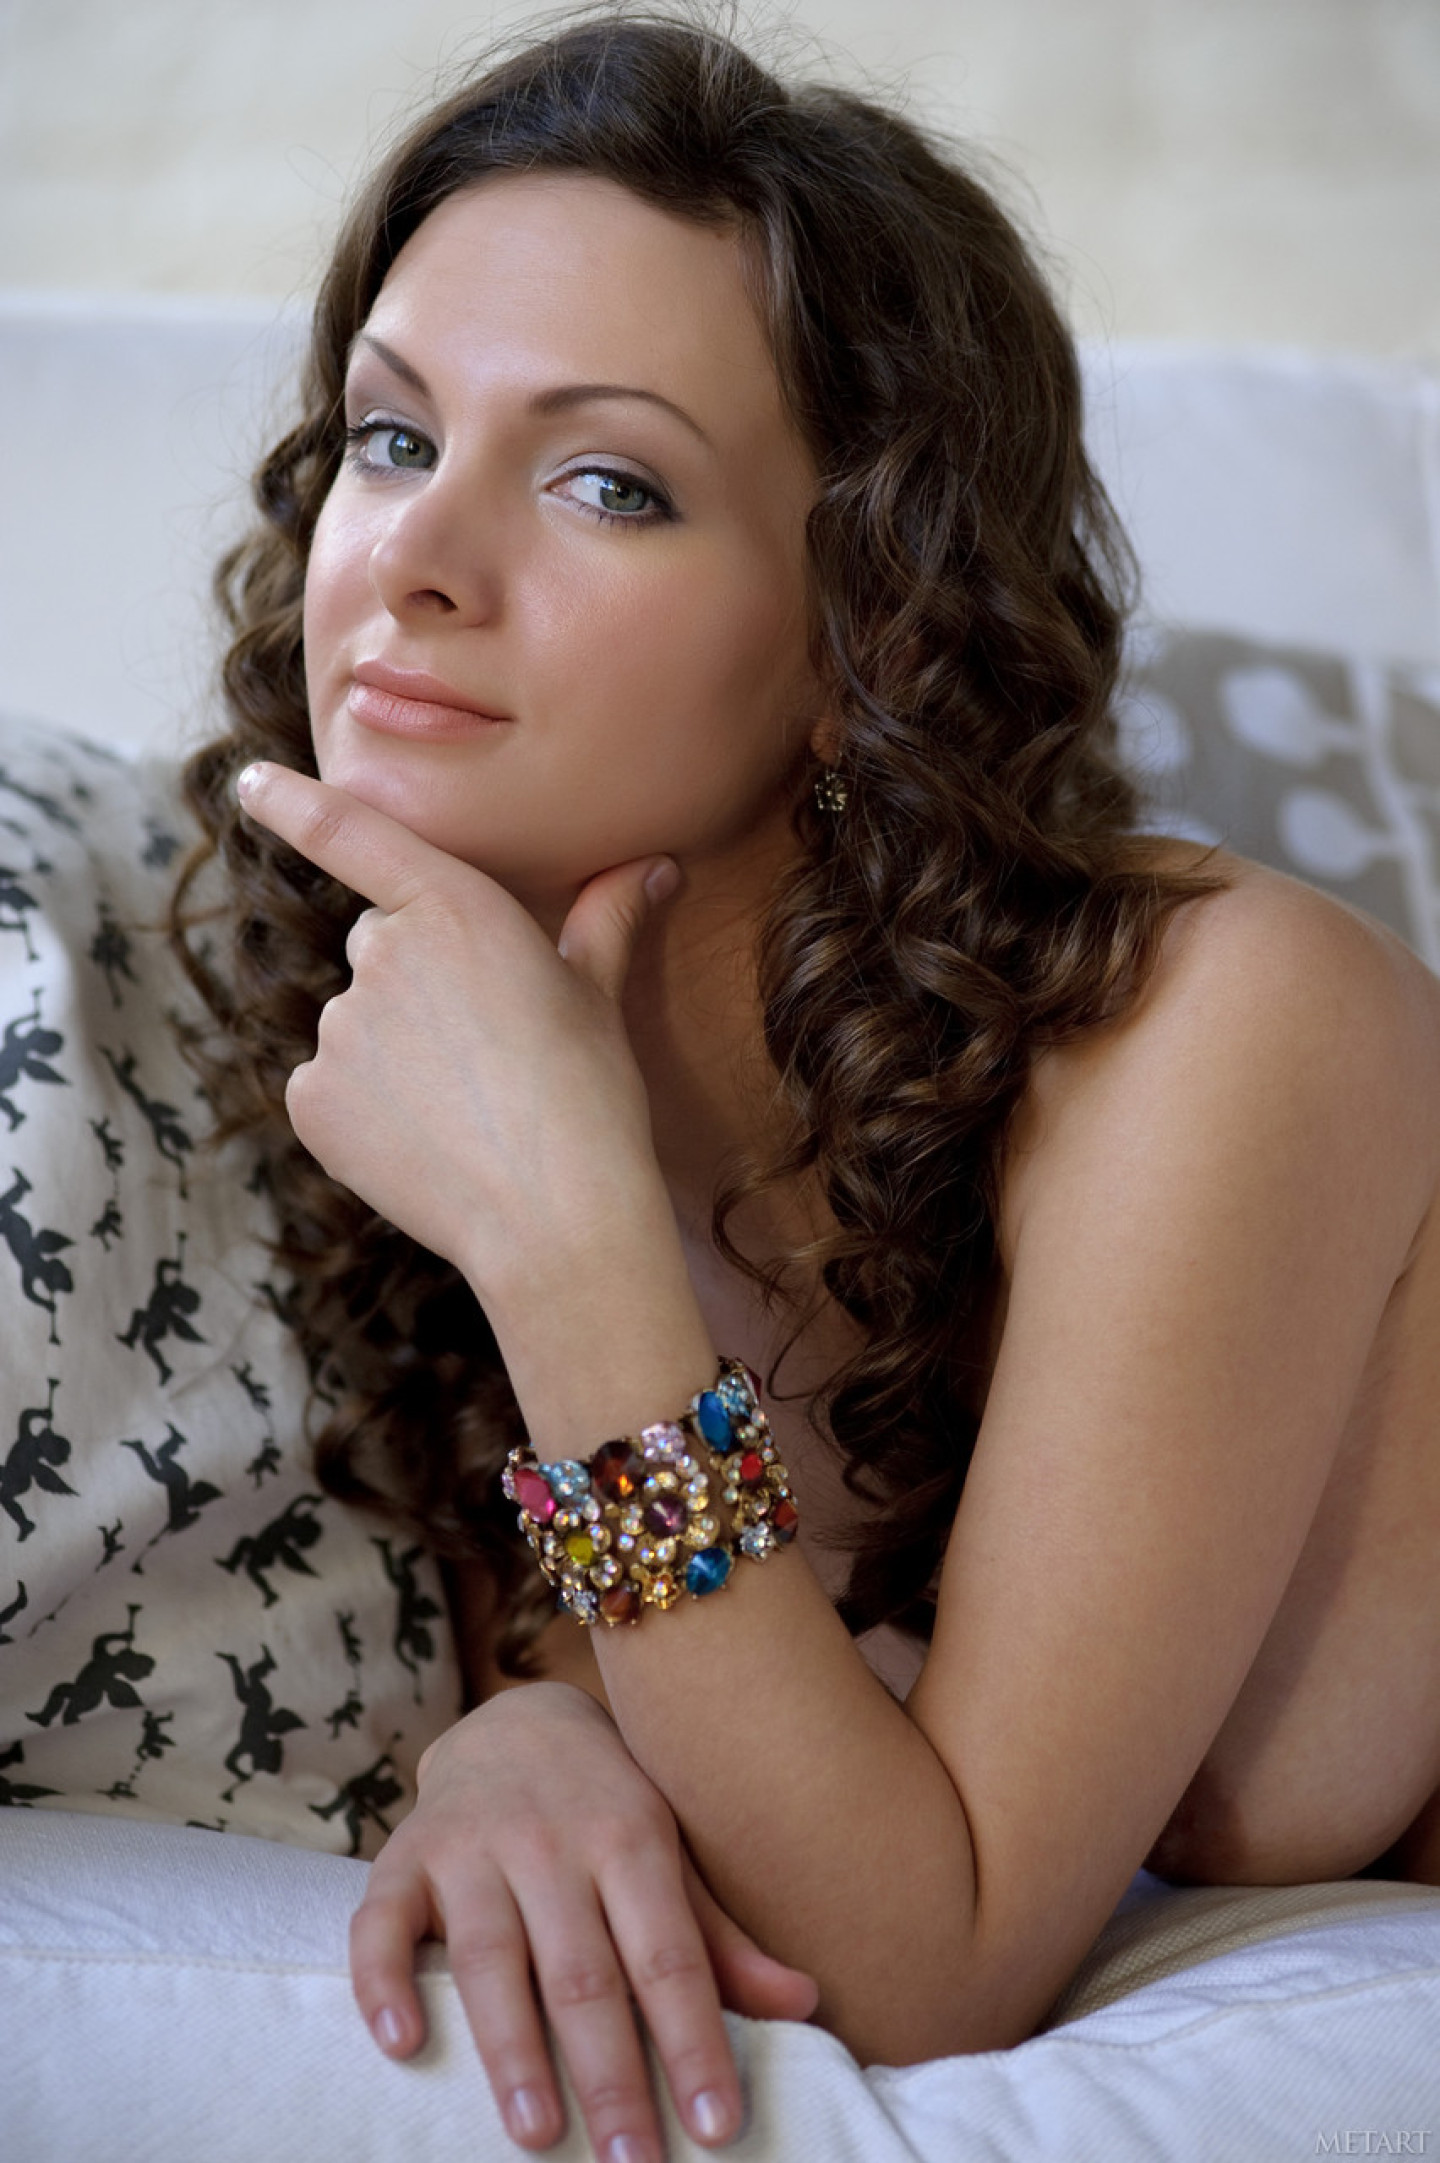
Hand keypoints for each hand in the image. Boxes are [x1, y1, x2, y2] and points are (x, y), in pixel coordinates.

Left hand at [235, 761, 678, 1299]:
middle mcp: (382, 954)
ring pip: (356, 1025)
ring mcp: (337, 1029)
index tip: (249, 782)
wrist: (555, 1217)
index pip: (352, 835)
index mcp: (456, 908)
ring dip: (394, 1052)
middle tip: (486, 1050)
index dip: (292, 802)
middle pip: (379, 948)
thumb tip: (660, 864)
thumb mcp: (600, 994)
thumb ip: (608, 915)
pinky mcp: (309, 1098)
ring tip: (464, 1108)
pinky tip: (424, 1142)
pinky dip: (365, 1109)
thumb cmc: (591, 1097)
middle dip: (418, 984)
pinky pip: (329, 1087)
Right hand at [350, 1684, 818, 2158]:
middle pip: (583, 1972)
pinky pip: (381, 1922)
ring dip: (511, 2047)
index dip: (694, 2042)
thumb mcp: (671, 1856)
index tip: (715, 2128)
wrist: (516, 1718)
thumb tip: (805, 2004)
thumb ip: (720, 1939)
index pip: (668, 1957)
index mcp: (631, 1839)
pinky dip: (383, 1980)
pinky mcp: (405, 1856)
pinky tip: (402, 2042)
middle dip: (609, 2073)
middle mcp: (550, 1841)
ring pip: (490, 1956)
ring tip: (535, 2132)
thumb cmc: (607, 1809)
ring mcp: (472, 1846)